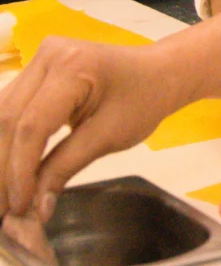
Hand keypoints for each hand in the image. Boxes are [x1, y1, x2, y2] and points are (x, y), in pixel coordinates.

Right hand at [0, 37, 179, 219]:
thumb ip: (66, 167)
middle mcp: (49, 55)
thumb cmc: (145, 98)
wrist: (159, 72)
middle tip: (3, 211)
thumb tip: (34, 209)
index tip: (18, 207)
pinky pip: (11, 109)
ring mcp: (40, 59)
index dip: (19, 170)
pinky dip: (7, 142)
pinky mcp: (37, 71)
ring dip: (0, 157)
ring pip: (2, 115)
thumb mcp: (110, 136)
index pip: (32, 125)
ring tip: (3, 198)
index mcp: (73, 66)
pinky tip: (7, 172)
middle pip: (9, 119)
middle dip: (3, 169)